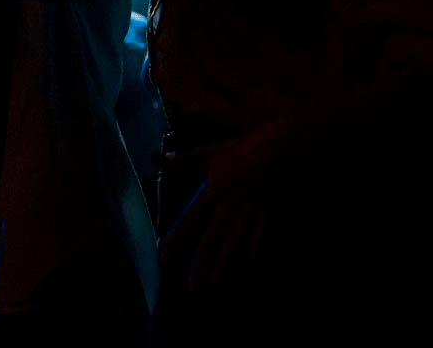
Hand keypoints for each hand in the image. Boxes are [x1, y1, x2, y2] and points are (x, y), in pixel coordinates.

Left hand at [160, 125, 291, 291]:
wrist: (278, 145)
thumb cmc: (240, 148)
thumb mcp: (208, 151)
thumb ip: (180, 161)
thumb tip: (154, 158)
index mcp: (212, 192)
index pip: (189, 221)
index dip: (176, 241)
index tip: (164, 260)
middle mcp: (229, 205)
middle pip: (211, 239)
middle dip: (200, 264)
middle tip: (191, 287)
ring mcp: (250, 210)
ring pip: (234, 241)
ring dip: (225, 262)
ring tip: (215, 282)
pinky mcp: (269, 211)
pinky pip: (263, 231)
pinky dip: (259, 244)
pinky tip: (254, 261)